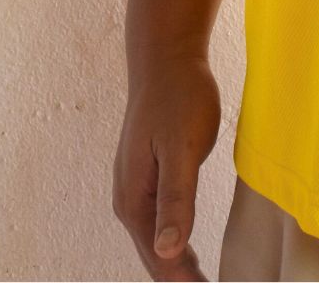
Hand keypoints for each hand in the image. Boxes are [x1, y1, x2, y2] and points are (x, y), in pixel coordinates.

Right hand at [112, 50, 222, 280]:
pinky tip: (189, 255)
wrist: (166, 58)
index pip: (158, 259)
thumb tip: (166, 252)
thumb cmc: (177, 98)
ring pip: (156, 243)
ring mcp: (136, 189)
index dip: (182, 282)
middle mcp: (129, 201)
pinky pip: (160, 224)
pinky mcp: (149, 178)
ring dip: (177, 268)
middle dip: (178, 281)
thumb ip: (175, 199)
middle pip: (154, 258)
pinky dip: (175, 245)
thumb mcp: (182, 148)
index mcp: (134, 200)